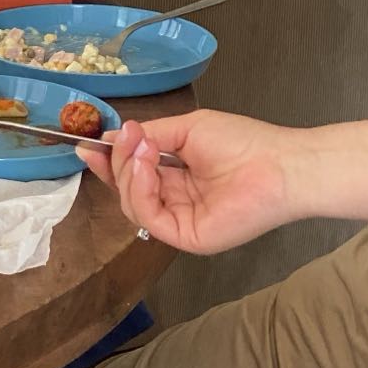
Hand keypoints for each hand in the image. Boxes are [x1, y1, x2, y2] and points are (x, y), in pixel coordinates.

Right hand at [76, 110, 299, 253]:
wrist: (279, 165)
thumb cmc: (243, 143)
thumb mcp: (186, 130)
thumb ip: (150, 135)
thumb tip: (114, 136)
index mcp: (177, 178)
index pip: (134, 174)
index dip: (111, 161)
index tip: (88, 145)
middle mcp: (175, 201)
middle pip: (127, 190)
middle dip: (117, 163)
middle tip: (123, 138)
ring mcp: (180, 221)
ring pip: (132, 204)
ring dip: (128, 173)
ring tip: (140, 148)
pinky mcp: (186, 237)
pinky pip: (148, 217)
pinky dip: (139, 190)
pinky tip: (146, 166)